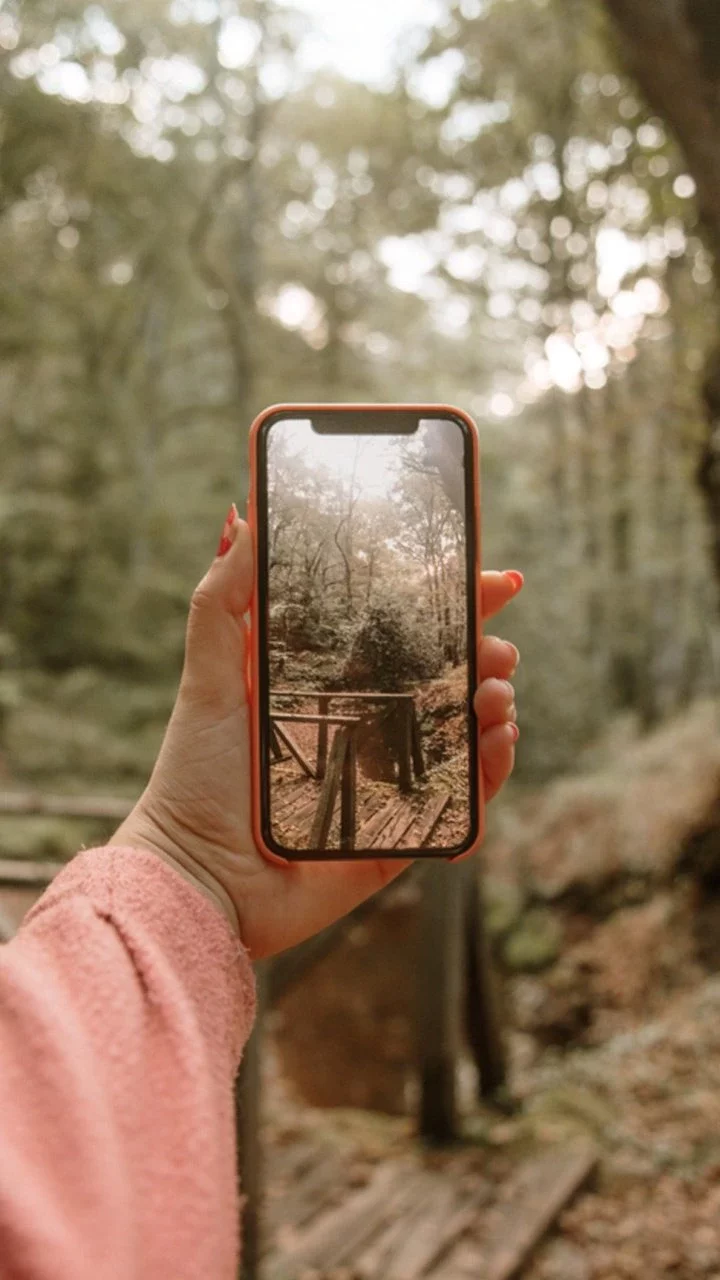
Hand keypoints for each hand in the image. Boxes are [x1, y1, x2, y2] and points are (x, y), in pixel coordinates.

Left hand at [113, 509, 522, 958]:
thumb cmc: (196, 778)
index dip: (454, 603)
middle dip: (488, 652)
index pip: (407, 632)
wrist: (197, 877)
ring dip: (498, 705)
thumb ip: (223, 601)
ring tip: (495, 693)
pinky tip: (496, 743)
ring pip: (469, 734)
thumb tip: (244, 517)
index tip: (493, 578)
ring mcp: (393, 781)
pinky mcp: (405, 833)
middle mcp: (370, 727)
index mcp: (335, 685)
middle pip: (451, 678)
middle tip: (498, 647)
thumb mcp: (208, 677)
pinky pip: (468, 802)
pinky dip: (494, 773)